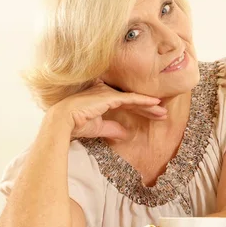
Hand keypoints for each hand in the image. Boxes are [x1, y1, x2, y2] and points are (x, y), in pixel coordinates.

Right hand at [51, 79, 166, 139]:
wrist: (62, 122)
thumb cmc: (75, 124)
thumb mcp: (98, 128)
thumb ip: (113, 129)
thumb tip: (126, 134)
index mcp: (103, 98)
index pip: (127, 103)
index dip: (141, 109)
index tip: (154, 116)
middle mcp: (106, 92)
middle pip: (133, 101)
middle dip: (149, 108)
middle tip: (163, 114)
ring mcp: (108, 93)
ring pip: (134, 99)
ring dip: (150, 106)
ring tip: (163, 112)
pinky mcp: (109, 96)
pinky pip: (131, 99)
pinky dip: (144, 101)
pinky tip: (155, 103)